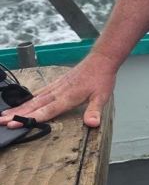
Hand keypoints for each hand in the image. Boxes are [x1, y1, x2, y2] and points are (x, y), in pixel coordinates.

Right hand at [0, 52, 116, 129]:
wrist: (100, 60)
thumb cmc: (101, 79)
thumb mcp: (102, 96)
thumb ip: (94, 111)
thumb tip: (92, 124)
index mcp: (67, 97)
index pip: (46, 111)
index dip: (30, 118)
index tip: (14, 124)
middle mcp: (58, 92)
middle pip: (34, 105)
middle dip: (17, 114)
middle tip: (1, 121)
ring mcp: (56, 87)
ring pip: (34, 99)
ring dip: (19, 108)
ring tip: (4, 114)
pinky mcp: (56, 84)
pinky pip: (39, 93)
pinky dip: (28, 99)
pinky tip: (21, 104)